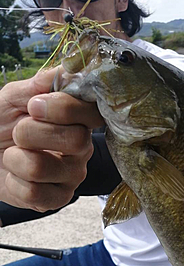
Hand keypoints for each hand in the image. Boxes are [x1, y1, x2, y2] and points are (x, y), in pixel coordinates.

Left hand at [0, 68, 103, 211]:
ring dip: (15, 158)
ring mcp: (72, 176)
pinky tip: (16, 175)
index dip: (64, 108)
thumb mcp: (17, 96)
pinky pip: (34, 193)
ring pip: (43, 167)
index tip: (35, 106)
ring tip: (13, 154)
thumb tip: (71, 67)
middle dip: (31, 132)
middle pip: (76, 140)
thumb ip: (43, 83)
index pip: (93, 113)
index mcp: (78, 121)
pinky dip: (14, 181)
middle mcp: (82, 149)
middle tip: (18, 132)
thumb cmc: (3, 124)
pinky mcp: (57, 199)